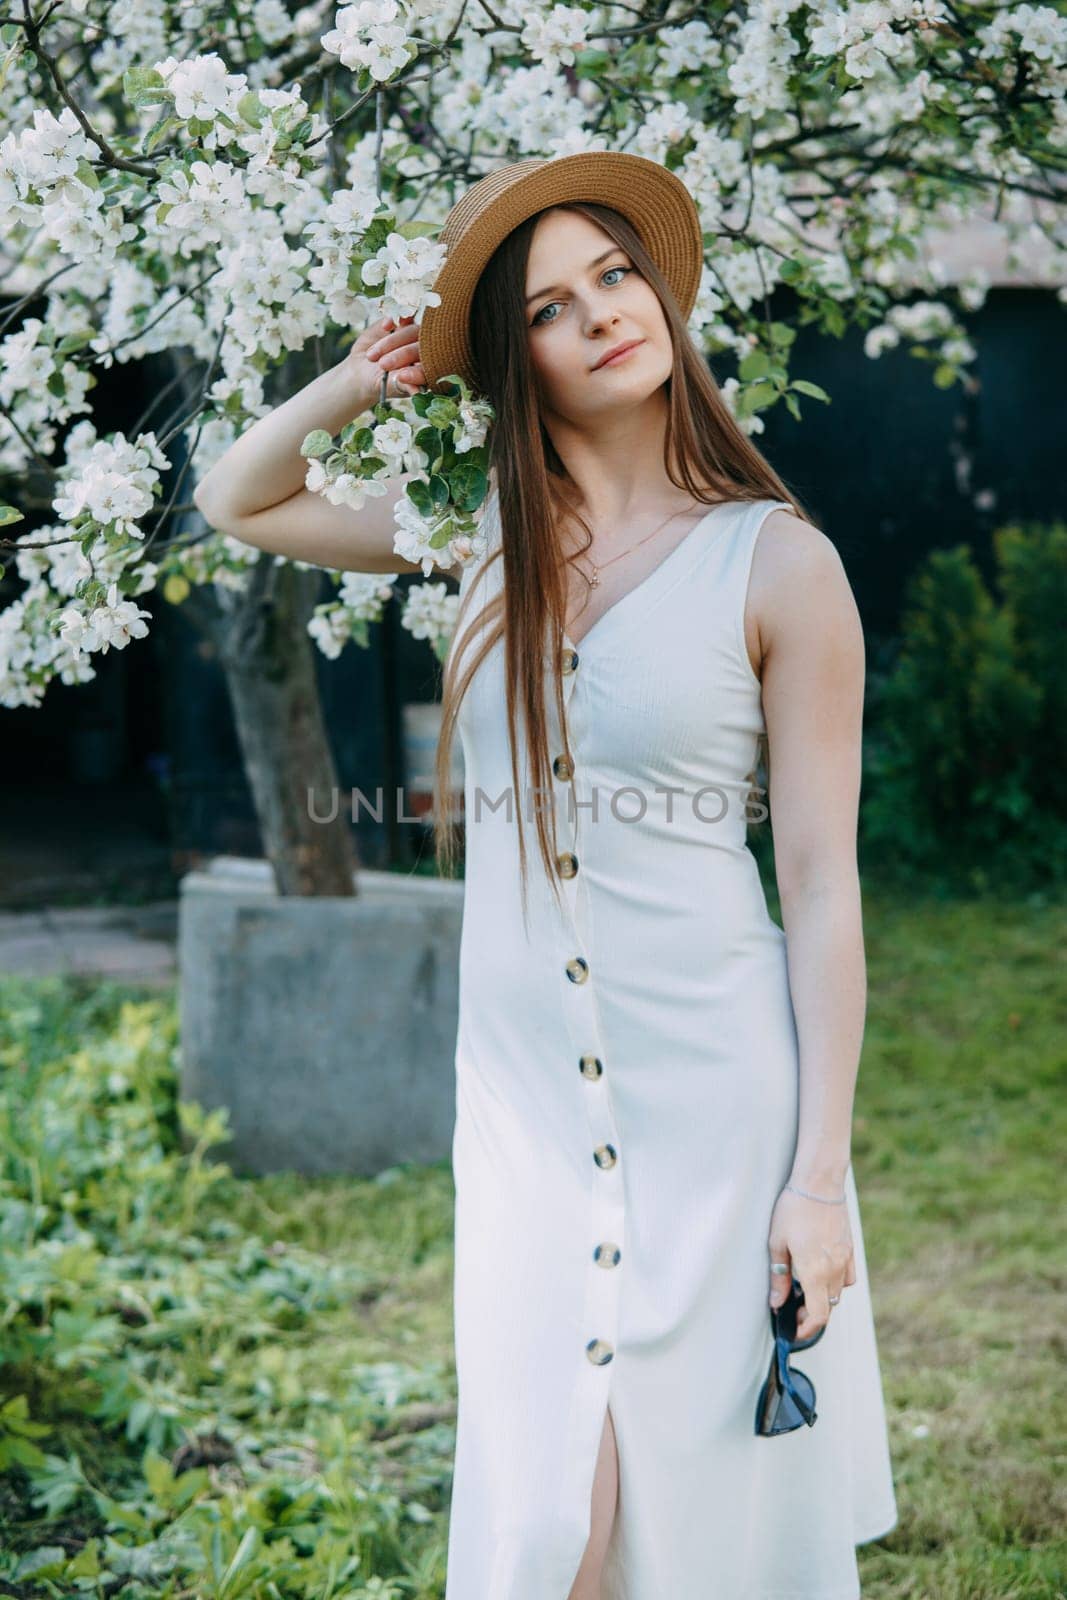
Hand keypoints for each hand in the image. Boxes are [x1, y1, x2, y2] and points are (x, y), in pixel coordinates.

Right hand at [346, 312, 427, 400]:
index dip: (416, 372)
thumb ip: (403, 386)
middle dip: (401, 355)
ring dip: (391, 342)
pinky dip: (393, 319)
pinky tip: (385, 326)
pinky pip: (401, 315)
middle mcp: (423, 349)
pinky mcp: (399, 321)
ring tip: (372, 357)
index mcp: (427, 368)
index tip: (401, 377)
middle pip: (420, 347)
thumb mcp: (389, 386)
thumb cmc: (379, 383)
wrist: (361, 370)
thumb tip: (417, 393)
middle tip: (383, 365)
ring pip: (410, 331)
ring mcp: (412, 333)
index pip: (429, 367)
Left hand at [767, 1183, 855, 1341]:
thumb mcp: (777, 1242)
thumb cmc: (793, 1209)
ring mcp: (845, 1260)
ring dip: (823, 1298)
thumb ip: (778, 1277)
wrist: (819, 1183)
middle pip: (828, 1307)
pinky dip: (836, 1282)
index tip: (795, 1331)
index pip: (818, 1316)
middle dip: (811, 1314)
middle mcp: (834, 1270)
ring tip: (804, 1289)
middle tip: (793, 1310)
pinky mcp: (850, 1249)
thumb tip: (777, 1303)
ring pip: (837, 1292)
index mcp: (814, 1272)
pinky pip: (847, 1277)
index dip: (807, 1329)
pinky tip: (822, 1272)